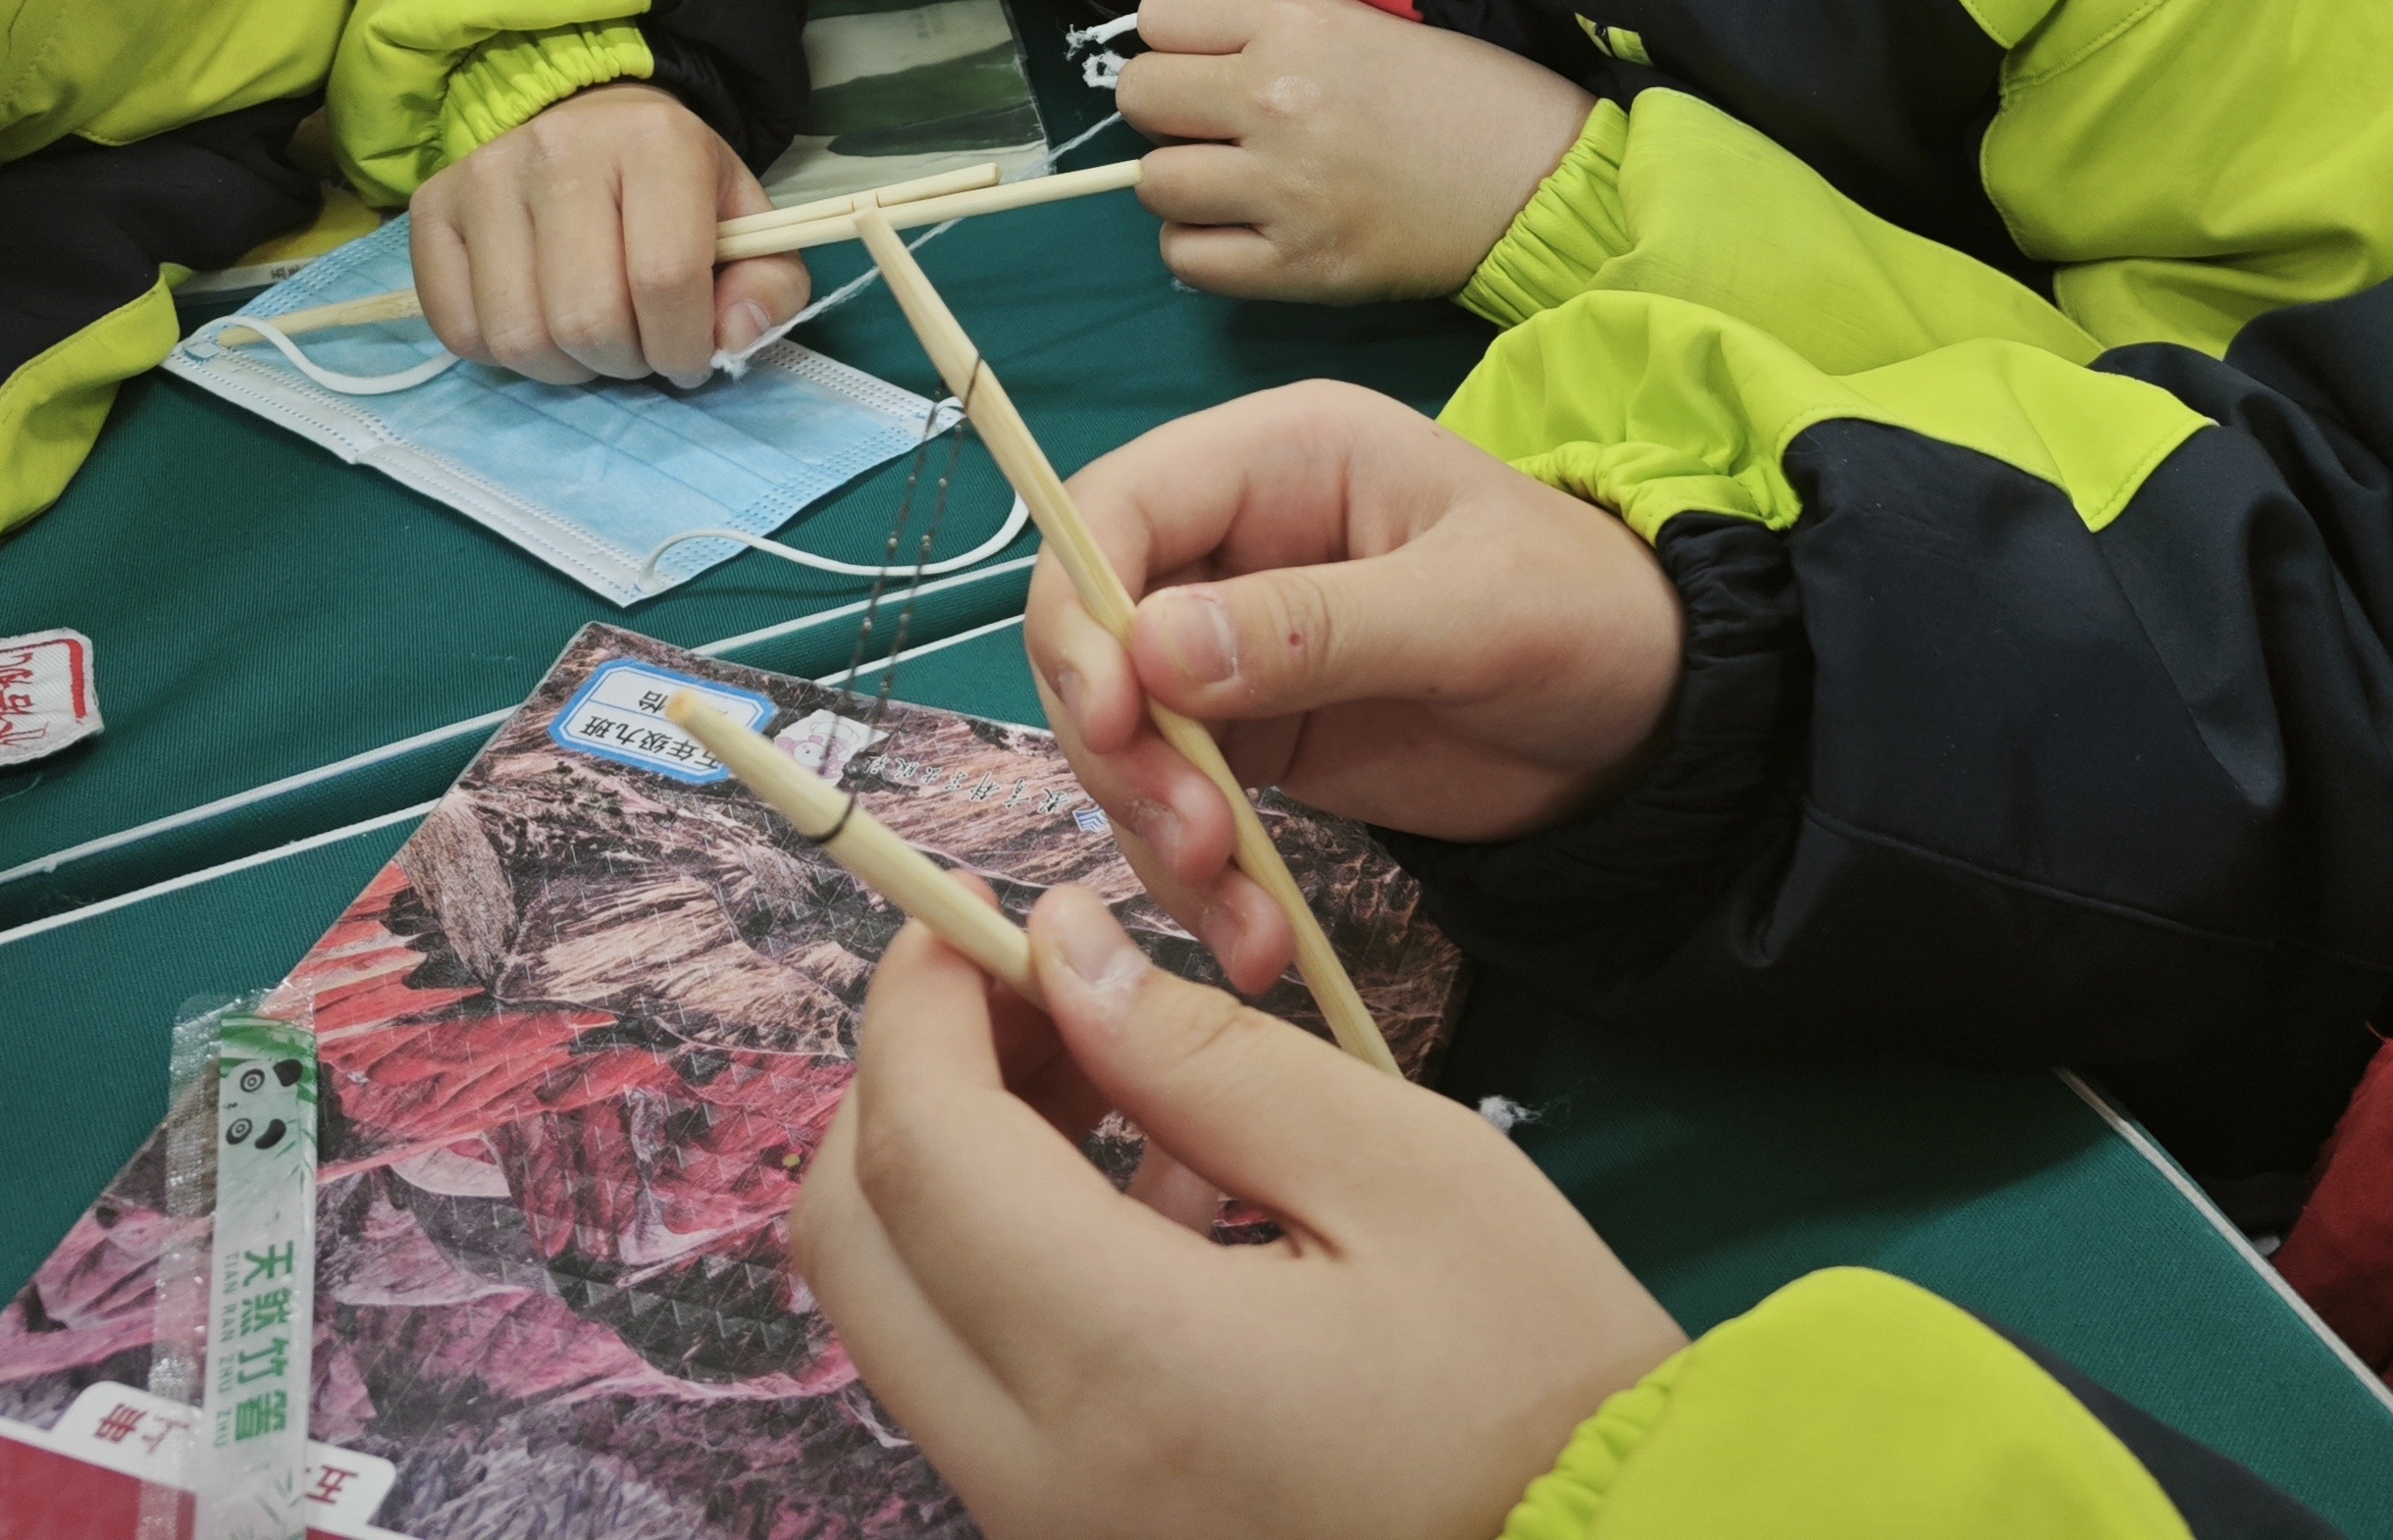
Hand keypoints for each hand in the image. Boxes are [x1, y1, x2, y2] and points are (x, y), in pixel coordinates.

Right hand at [407, 79, 809, 384]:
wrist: (591, 126)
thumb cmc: (675, 190)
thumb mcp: (747, 226)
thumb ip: (769, 285)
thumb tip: (734, 339)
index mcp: (655, 141)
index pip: (664, 277)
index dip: (684, 344)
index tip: (690, 354)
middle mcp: (559, 148)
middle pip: (586, 318)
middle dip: (625, 362)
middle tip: (639, 347)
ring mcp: (483, 175)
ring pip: (519, 336)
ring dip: (565, 367)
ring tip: (591, 339)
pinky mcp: (431, 207)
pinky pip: (459, 330)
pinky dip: (504, 355)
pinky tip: (539, 320)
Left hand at [795, 887, 1682, 1539]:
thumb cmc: (1538, 1379)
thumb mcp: (1404, 1172)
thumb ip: (1210, 1056)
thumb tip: (1061, 950)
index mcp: (1128, 1369)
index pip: (925, 1151)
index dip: (922, 1004)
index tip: (975, 915)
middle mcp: (1040, 1477)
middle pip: (854, 1241)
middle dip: (910, 1081)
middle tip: (1032, 987)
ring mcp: (1045, 1531)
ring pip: (899, 1314)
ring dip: (957, 1169)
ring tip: (1113, 1071)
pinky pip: (971, 1387)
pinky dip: (1006, 1265)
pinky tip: (1155, 1195)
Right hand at [1036, 383, 1680, 992]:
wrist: (1657, 728)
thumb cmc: (1588, 615)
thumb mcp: (1472, 609)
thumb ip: (1316, 626)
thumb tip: (1152, 647)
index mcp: (1280, 457)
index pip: (1113, 508)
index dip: (1083, 613)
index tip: (1115, 719)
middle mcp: (1234, 543)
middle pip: (1094, 635)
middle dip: (1120, 749)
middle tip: (1195, 842)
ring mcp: (1235, 647)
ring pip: (1123, 737)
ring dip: (1156, 836)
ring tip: (1243, 919)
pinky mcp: (1255, 741)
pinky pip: (1176, 806)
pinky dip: (1196, 881)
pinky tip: (1256, 939)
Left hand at [1117, 0, 1595, 302]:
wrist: (1541, 181)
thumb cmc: (1465, 93)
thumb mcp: (1366, 20)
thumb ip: (1278, 23)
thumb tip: (1191, 42)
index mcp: (1298, 24)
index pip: (1159, 15)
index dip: (1176, 38)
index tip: (1207, 59)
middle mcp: (1276, 98)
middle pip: (1141, 97)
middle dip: (1168, 108)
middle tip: (1214, 124)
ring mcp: (1282, 188)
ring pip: (1153, 182)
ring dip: (1183, 182)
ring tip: (1231, 182)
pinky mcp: (1297, 266)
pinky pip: (1187, 257)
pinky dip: (1202, 246)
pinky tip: (1242, 232)